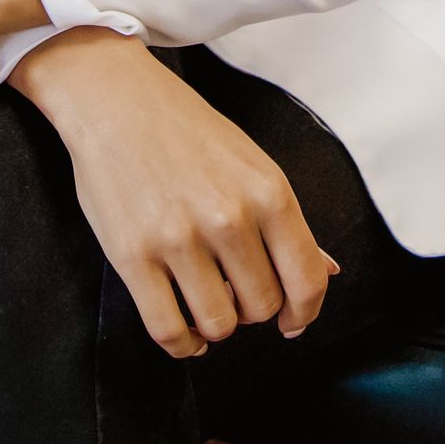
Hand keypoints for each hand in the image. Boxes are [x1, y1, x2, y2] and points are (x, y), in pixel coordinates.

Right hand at [10, 31, 338, 356]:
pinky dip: (183, 343)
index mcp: (268, 192)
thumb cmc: (186, 131)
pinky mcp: (133, 256)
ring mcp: (179, 238)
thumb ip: (287, 222)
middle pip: (262, 307)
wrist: (115, 100)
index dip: (305, 312)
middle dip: (251, 309)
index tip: (292, 322)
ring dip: (216, 325)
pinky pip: (168, 330)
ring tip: (206, 304)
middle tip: (233, 291)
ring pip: (219, 325)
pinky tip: (185, 331)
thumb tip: (329, 271)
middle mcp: (229, 217)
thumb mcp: (251, 164)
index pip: (307, 280)